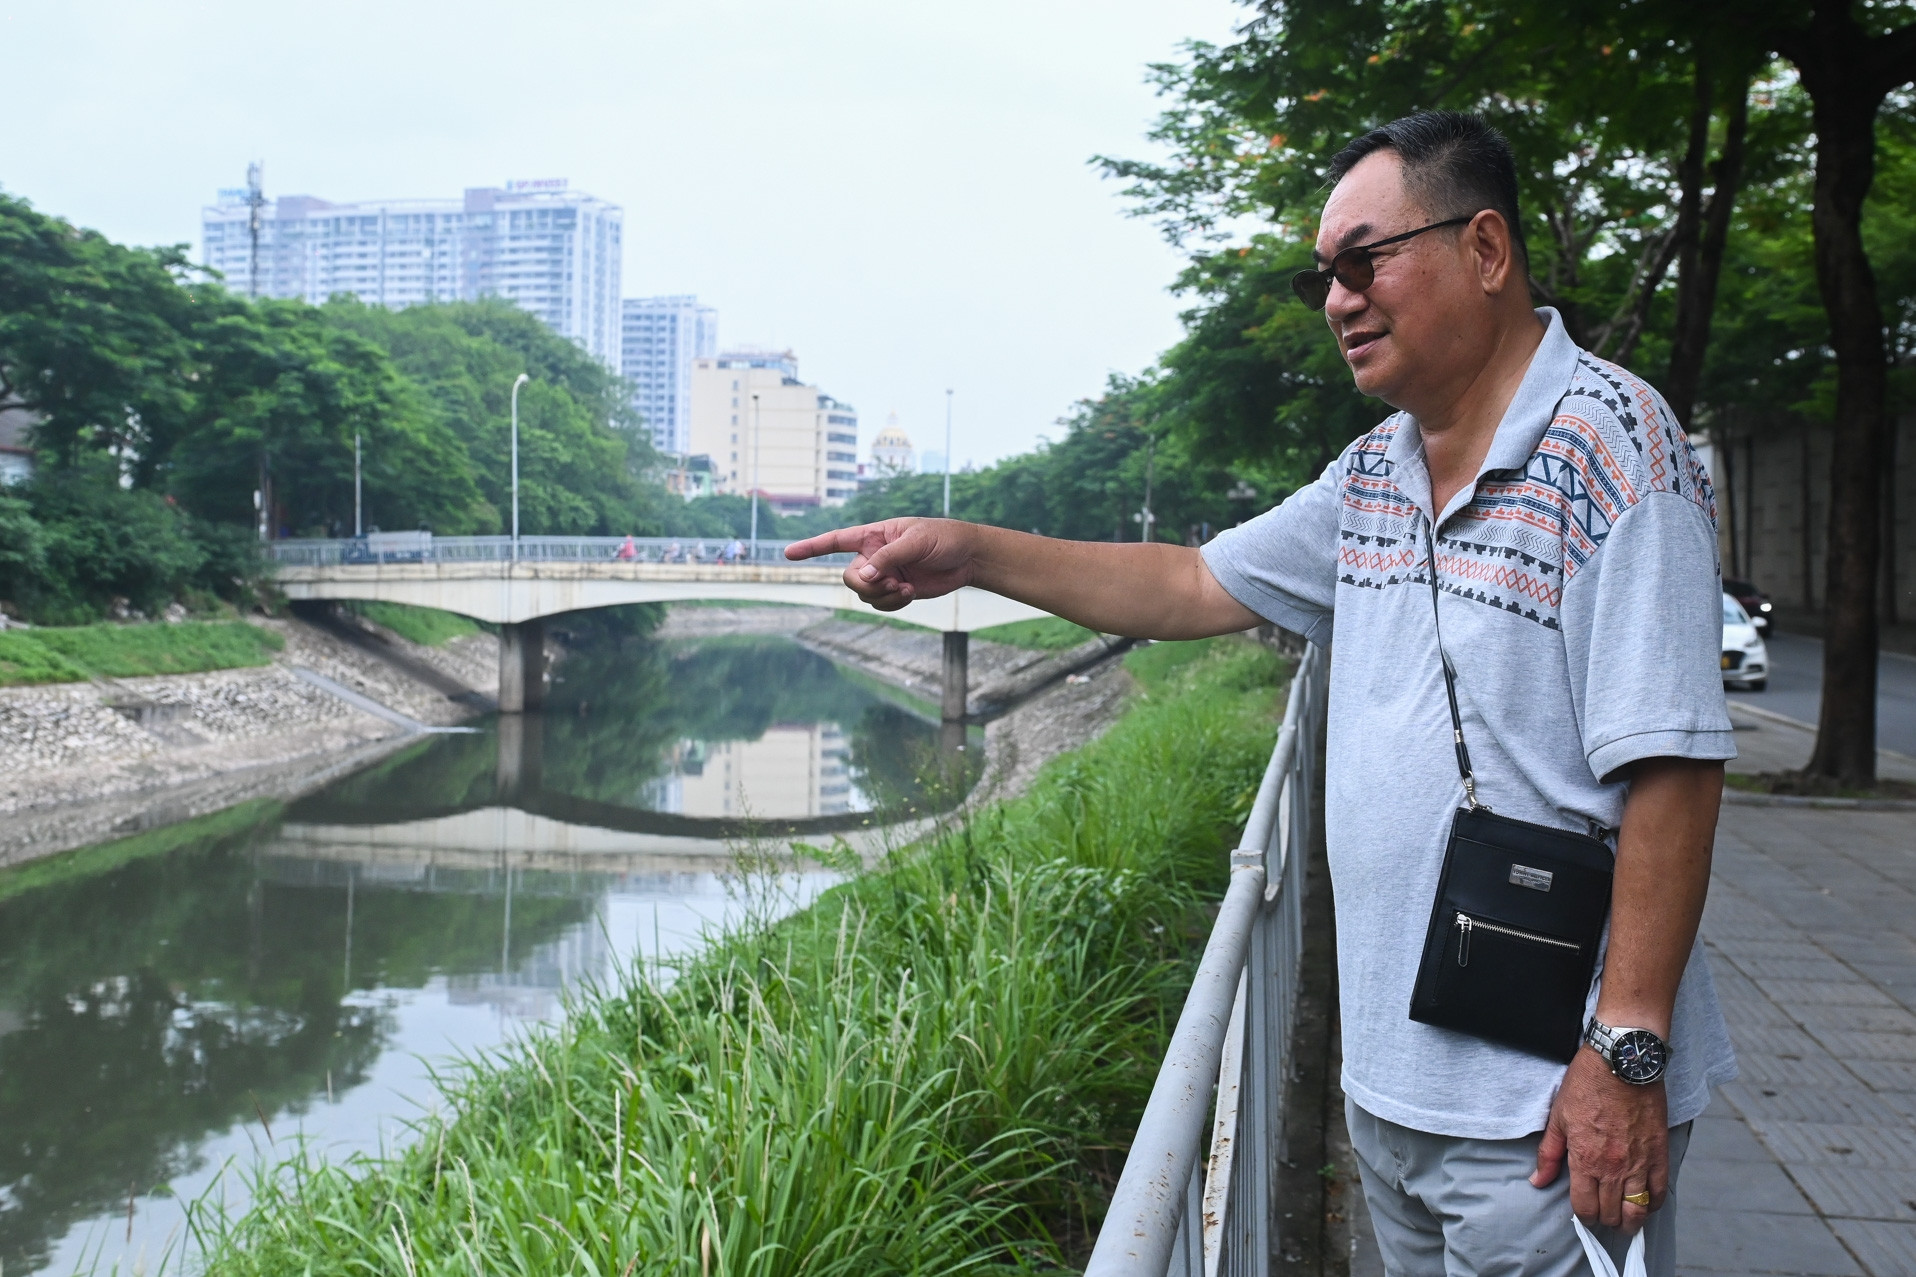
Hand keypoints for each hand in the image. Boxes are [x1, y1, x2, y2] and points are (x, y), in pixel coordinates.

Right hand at [784, 518, 975, 610]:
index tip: (788, 554)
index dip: (811, 547)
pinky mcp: (896, 590)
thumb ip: (889, 557)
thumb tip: (864, 576)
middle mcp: (873, 555)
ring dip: (883, 596)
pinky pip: (880, 604)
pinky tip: (910, 595)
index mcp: (873, 535)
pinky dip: (891, 604)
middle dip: (866, 586)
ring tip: (906, 589)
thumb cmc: (943, 538)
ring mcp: (884, 574)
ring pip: (864, 594)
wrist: (967, 557)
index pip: (835, 540)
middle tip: (891, 584)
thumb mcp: (916, 542)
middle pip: (849, 577)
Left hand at [1530, 1046, 1668, 1231]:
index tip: (1584, 1213)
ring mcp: (1639, 1163)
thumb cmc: (1587, 1086)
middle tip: (1602, 1214)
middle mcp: (1613, 1168)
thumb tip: (1538, 1180)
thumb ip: (1549, 1154)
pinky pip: (1660, 1192)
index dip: (1583, 1217)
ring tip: (1623, 1218)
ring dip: (1630, 1220)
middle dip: (1605, 1221)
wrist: (1623, 1063)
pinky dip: (1653, 1204)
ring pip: (1637, 1211)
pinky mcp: (1659, 1154)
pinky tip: (1645, 1202)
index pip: (1585, 1208)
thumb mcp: (1558, 1118)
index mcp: (1585, 1160)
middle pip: (1611, 1214)